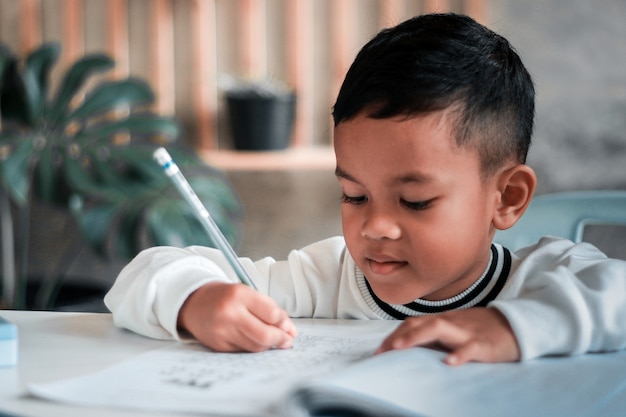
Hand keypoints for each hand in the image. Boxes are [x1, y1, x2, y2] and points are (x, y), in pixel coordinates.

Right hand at [177, 282, 297, 351]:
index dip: (284, 323)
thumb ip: (270, 309)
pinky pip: (244, 351)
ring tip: (272, 340)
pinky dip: (254, 348)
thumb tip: (290, 330)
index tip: (289, 328)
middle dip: (280, 340)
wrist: (194, 302)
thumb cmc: (226, 297)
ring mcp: (222, 331)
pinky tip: (255, 341)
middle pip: (264, 335)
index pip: (271, 313)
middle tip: (287, 341)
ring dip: (269, 345)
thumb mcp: (248, 294)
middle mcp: (229, 313)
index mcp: (239, 294)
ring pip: (256, 346)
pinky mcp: (218, 345)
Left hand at [375, 307, 519, 364]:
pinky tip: (449, 362)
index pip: (412, 323)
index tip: (378, 351)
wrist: (515, 326)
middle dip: (398, 336)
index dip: (394, 335)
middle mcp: (450, 322)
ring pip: (438, 327)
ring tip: (400, 347)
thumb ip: (433, 337)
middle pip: (419, 322)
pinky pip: (470, 347)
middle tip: (381, 352)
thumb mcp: (454, 331)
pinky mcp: (484, 344)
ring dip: (416, 336)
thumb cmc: (480, 330)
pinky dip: (459, 354)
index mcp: (442, 320)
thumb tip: (408, 348)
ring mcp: (466, 331)